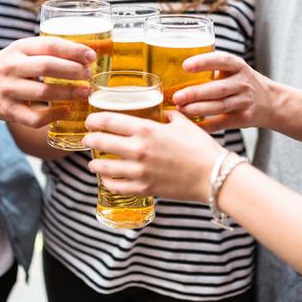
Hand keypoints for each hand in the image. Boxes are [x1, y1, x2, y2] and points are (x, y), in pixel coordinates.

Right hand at [0, 36, 94, 126]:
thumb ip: (46, 52)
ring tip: (86, 92)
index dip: (73, 50)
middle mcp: (12, 67)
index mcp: (19, 48)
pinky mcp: (8, 111)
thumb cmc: (7, 68)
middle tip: (90, 75)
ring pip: (42, 93)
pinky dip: (53, 116)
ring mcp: (9, 90)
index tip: (91, 56)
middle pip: (46, 67)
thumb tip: (87, 55)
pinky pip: (34, 117)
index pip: (49, 45)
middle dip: (72, 71)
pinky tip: (66, 111)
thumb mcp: (21, 52)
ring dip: (68, 93)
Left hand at [83, 111, 225, 202]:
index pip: (108, 121)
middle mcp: (138, 150)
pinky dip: (108, 182)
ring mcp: (139, 171)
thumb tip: (160, 112)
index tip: (90, 120)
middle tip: (88, 139)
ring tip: (93, 162)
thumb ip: (167, 116)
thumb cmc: (200, 147)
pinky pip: (117, 186)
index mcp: (146, 129)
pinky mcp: (144, 188)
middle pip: (101, 142)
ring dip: (95, 163)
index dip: (94, 120)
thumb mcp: (182, 123)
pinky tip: (107, 179)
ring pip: (104, 167)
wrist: (214, 175)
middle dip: (90, 140)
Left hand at [172, 51, 273, 132]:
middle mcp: (243, 83)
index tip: (185, 66)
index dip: (204, 62)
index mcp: (238, 66)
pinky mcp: (244, 118)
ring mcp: (245, 101)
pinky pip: (221, 123)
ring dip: (198, 109)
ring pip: (219, 107)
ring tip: (180, 110)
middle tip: (177, 97)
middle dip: (196, 93)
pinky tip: (191, 125)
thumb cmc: (241, 82)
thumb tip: (174, 69)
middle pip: (218, 89)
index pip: (222, 60)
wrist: (270, 101)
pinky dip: (206, 126)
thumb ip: (212, 68)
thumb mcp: (233, 69)